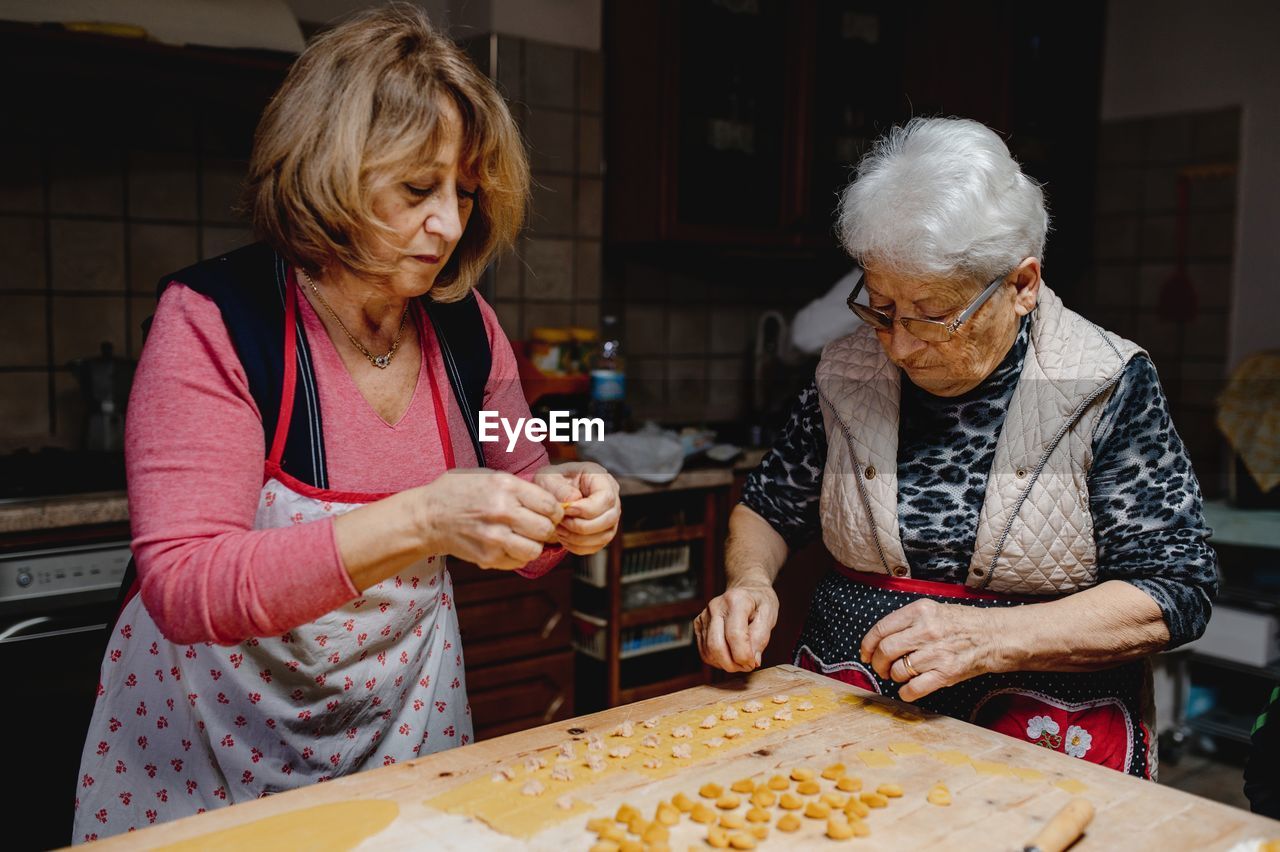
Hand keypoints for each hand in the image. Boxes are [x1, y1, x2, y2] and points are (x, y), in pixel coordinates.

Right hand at [418, 470, 564, 569]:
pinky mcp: (487, 557)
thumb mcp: (491, 476)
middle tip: (539, 527)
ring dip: (534, 545)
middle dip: (547, 529)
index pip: (550, 506)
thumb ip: (521, 488)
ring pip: (535, 550)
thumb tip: (554, 502)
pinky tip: (508, 544)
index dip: (556, 511)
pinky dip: (517, 555)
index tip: (551, 513)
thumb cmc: (461, 492)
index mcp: (506, 487)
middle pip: (546, 529)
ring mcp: (494, 537)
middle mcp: (502, 511)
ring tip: (524, 537)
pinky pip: (518, 561)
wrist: (429, 516)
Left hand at [534, 462, 620, 555]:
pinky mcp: (603, 532)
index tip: (566, 510)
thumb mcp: (548, 478)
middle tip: (560, 522)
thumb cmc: (551, 482)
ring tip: (559, 529)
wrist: (550, 493)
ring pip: (605, 536)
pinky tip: (564, 537)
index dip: (586, 509)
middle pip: (609, 519)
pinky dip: (578, 546)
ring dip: (579, 538)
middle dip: (582, 526)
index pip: (606, 498)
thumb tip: (573, 500)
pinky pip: (597, 546)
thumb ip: (559, 488)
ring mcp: (610, 516)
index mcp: (601, 478)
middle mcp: (612, 497)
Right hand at [694, 582, 778, 672]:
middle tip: (747, 666)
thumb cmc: (759, 601)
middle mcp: (716, 606)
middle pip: (716, 645)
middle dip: (733, 664)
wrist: (746, 589)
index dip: (743, 655)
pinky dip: (717, 660)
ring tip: (740, 659)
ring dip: (726, 664)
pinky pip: (704, 651)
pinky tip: (730, 655)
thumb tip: (753, 660)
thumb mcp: (768, 614)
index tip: (753, 663)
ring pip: (709, 652)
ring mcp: (704, 615)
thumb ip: (761, 638)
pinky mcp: (698, 624)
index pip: (734, 635)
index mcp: (736, 600)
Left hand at [859, 598, 1001, 701]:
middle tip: (880, 668)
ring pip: (899, 670)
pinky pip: (915, 688)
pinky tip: (907, 690)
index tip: (865, 653)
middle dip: (877, 663)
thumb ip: (907, 621)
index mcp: (920, 611)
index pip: (881, 629)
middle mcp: (926, 630)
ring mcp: (937, 653)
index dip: (867, 645)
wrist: (993, 636)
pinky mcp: (947, 673)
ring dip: (894, 677)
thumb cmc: (960, 624)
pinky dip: (906, 692)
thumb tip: (879, 640)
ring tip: (900, 675)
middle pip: (886, 650)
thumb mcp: (932, 610)